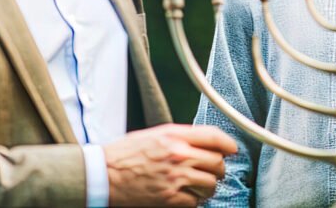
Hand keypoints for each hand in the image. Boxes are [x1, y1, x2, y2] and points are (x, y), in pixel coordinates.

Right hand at [104, 123, 237, 206]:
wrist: (102, 175)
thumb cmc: (125, 154)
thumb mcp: (154, 134)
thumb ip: (180, 136)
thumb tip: (204, 142)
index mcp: (174, 136)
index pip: (213, 136)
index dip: (228, 144)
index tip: (232, 149)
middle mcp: (178, 155)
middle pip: (217, 162)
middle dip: (219, 168)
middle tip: (214, 171)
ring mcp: (174, 178)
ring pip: (210, 184)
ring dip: (208, 186)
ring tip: (198, 185)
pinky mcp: (169, 199)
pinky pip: (195, 202)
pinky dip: (193, 201)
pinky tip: (185, 196)